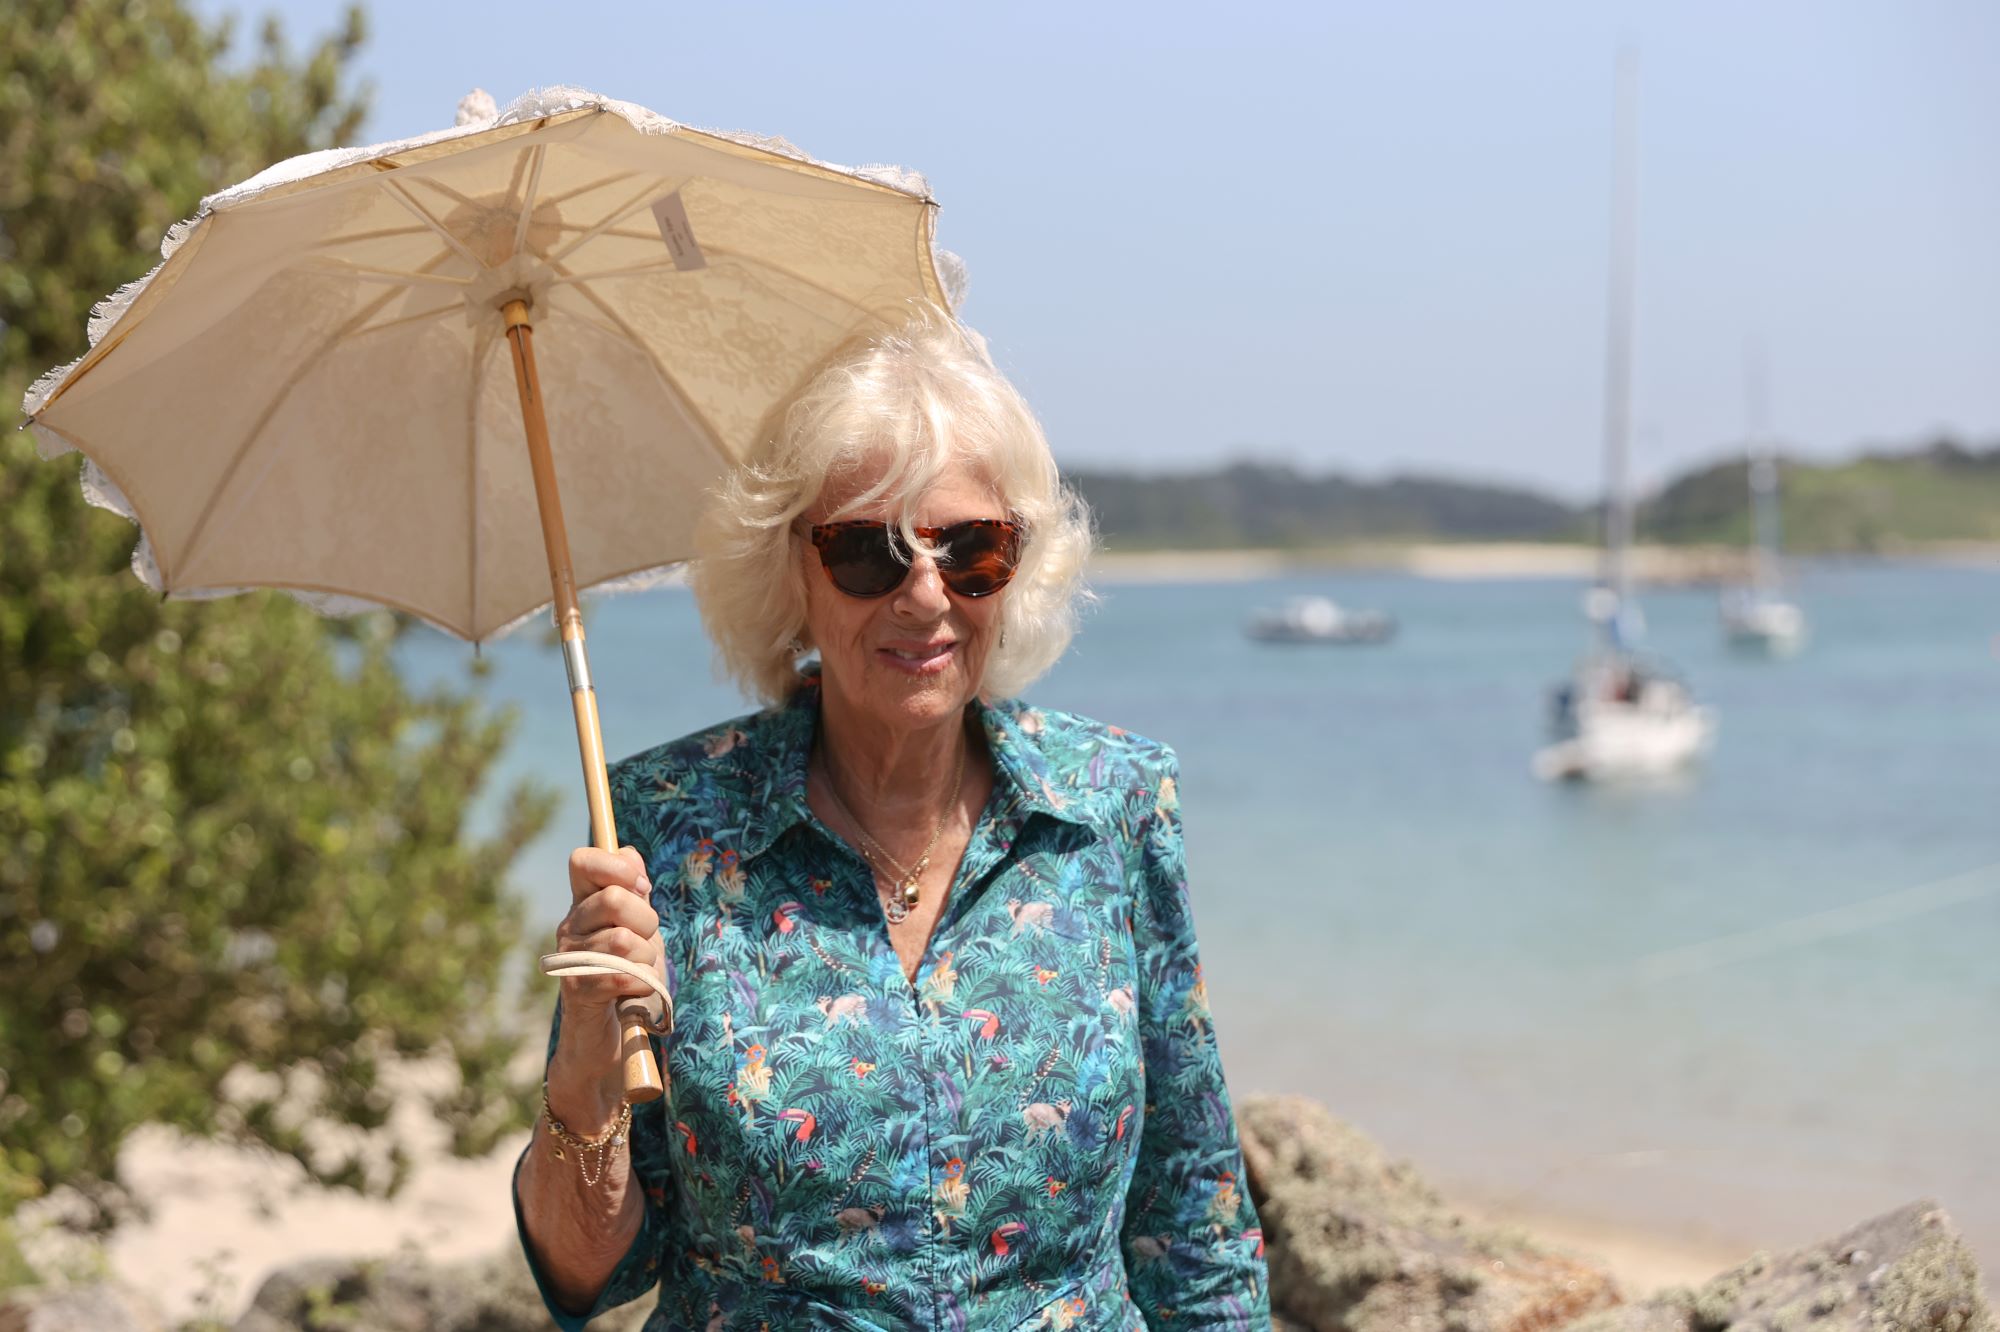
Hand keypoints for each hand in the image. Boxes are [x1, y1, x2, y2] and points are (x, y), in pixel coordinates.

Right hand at [556, 844, 664, 1030]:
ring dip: (647, 959)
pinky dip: (642, 983)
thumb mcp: (639, 927)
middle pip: (615, 899)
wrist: (614, 1035)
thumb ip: (635, 891)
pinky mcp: (577, 991)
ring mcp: (569, 958)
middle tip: (645, 943)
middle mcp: (569, 926)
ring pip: (624, 940)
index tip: (642, 888)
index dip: (617, 868)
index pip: (583, 861)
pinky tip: (636, 990)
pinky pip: (624, 975)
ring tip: (639, 971)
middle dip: (647, 922)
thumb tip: (629, 854)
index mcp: (583, 904)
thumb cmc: (630, 974)